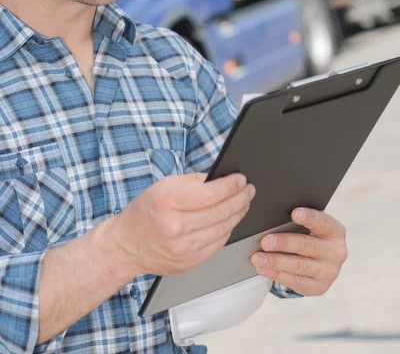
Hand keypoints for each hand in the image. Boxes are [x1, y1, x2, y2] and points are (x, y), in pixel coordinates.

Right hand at [113, 172, 254, 276]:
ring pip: (224, 228)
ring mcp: (184, 247)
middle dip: (241, 198)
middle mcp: (176, 226)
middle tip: (248, 190)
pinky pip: (218, 243)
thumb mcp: (164, 186)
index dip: (231, 186)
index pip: (211, 193)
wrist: (125, 245)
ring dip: (238, 213)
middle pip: (221, 211)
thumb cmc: (144, 212)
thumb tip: (220, 179)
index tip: (241, 179)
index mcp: (168, 201)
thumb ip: (193, 181)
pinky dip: (228, 230)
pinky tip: (230, 220)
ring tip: (243, 202)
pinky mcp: (190, 262)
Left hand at [250, 208, 347, 295]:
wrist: (321, 260)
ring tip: (257, 258)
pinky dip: (276, 274)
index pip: (323, 222)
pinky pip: (295, 281)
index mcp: (335, 231)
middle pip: (307, 246)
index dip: (310, 218)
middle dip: (284, 243)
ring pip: (299, 266)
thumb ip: (298, 220)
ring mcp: (328, 272)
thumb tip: (271, 217)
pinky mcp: (319, 287)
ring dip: (275, 262)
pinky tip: (263, 269)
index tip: (294, 213)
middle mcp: (336, 252)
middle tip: (265, 241)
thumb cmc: (309, 234)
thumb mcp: (310, 225)